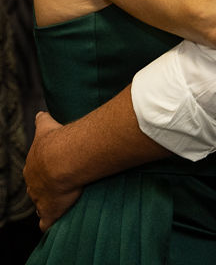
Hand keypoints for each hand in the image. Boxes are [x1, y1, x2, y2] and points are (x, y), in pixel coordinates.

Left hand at [24, 112, 81, 230]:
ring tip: (61, 202)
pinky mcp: (50, 212)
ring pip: (40, 206)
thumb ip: (42, 120)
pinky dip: (49, 224)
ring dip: (48, 204)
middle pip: (36, 189)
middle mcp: (32, 184)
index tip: (54, 169)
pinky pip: (46, 223)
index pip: (36, 171)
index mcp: (32, 166)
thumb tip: (40, 113)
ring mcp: (39, 200)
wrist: (62, 158)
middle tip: (59, 185)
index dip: (44, 171)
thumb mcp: (46, 126)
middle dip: (45, 188)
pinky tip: (56, 222)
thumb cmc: (56, 141)